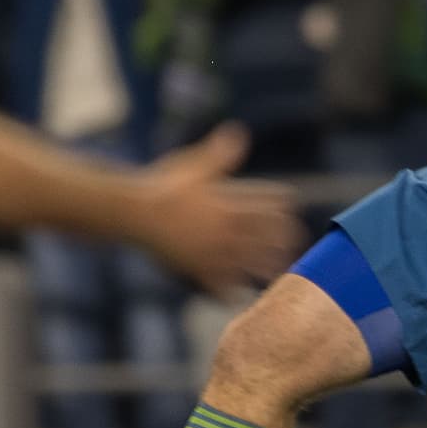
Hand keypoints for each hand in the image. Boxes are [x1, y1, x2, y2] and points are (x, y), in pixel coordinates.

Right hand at [133, 123, 301, 290]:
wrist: (133, 212)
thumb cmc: (161, 185)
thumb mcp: (194, 166)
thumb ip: (220, 154)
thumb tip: (239, 132)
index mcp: (229, 204)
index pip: (269, 205)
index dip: (282, 205)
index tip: (289, 206)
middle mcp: (227, 230)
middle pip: (267, 238)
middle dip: (282, 240)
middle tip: (293, 243)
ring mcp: (214, 252)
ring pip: (251, 265)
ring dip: (266, 268)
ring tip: (278, 274)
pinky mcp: (198, 269)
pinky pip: (222, 287)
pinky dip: (231, 292)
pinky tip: (239, 295)